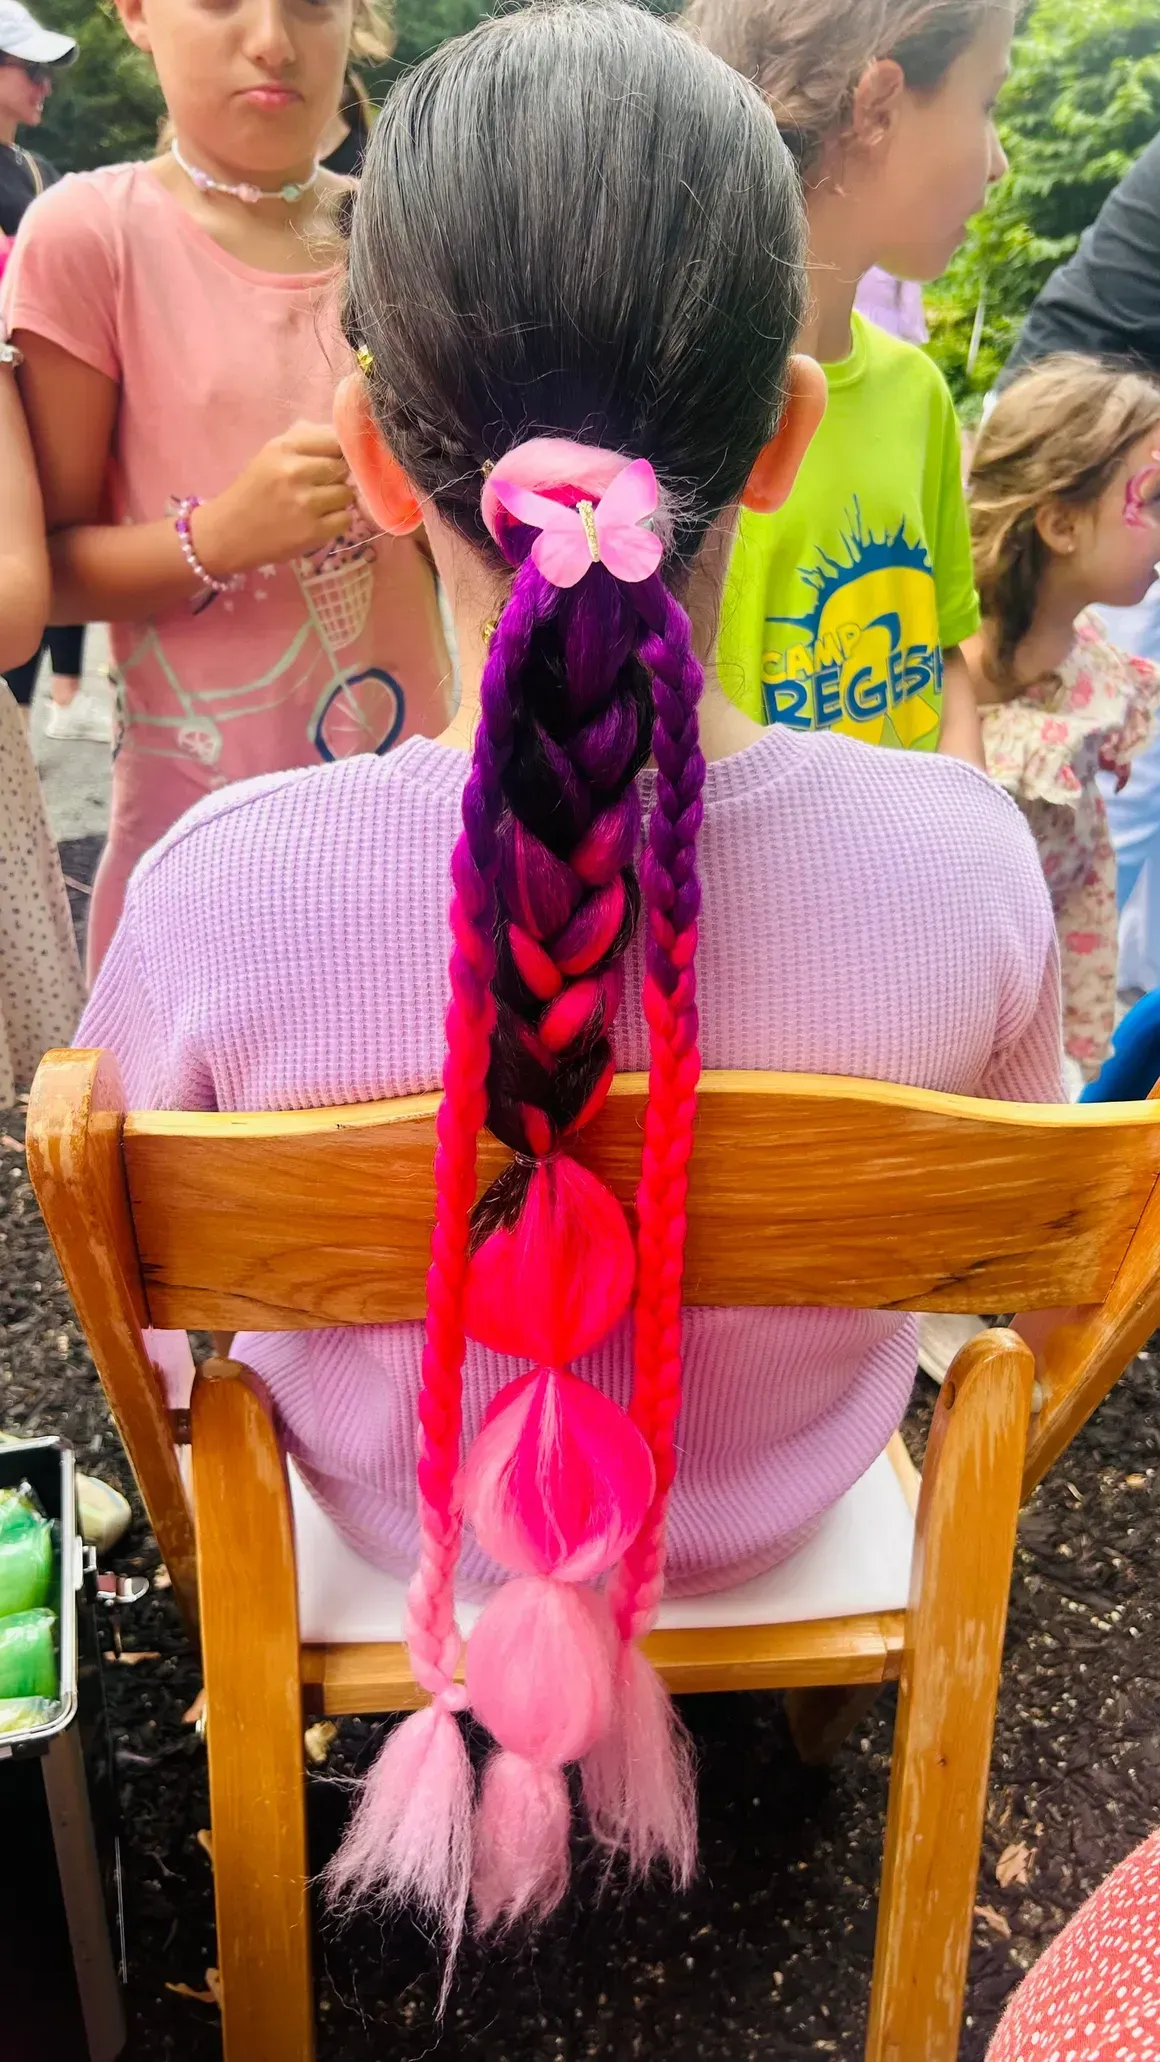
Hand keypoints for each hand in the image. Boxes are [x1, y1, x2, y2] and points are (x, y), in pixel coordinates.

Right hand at [193, 421, 357, 577]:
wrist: (228, 533)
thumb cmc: (253, 492)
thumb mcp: (270, 455)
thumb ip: (303, 439)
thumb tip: (341, 433)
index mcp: (284, 448)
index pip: (334, 440)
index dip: (338, 452)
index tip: (332, 461)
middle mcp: (295, 472)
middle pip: (342, 467)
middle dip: (337, 477)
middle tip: (321, 487)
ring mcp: (305, 503)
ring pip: (346, 493)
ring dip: (338, 501)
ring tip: (318, 506)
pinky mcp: (312, 531)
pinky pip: (344, 519)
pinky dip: (336, 522)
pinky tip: (318, 522)